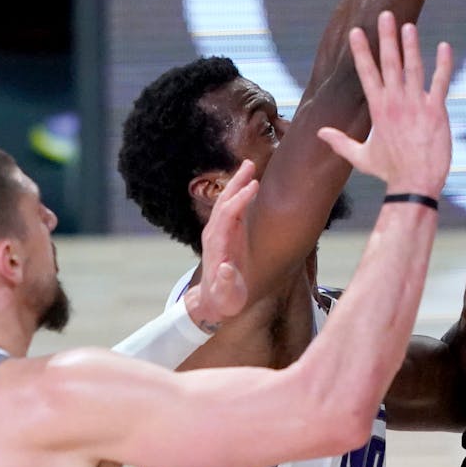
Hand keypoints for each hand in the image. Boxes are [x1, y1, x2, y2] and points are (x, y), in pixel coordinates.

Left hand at [186, 159, 258, 329]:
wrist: (212, 301)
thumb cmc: (224, 300)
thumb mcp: (226, 296)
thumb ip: (226, 283)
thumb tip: (226, 269)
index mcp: (217, 246)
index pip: (228, 216)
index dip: (240, 200)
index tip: (254, 185)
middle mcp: (214, 234)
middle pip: (224, 202)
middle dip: (236, 183)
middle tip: (251, 164)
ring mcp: (218, 232)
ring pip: (226, 202)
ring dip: (237, 183)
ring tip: (250, 166)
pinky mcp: (224, 233)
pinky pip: (230, 208)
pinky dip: (238, 193)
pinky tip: (247, 183)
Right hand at [318, 11, 453, 195]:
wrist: (415, 185)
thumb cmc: (390, 172)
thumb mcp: (361, 157)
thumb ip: (340, 142)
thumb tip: (320, 133)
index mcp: (378, 110)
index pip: (367, 73)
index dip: (362, 51)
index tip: (357, 32)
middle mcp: (395, 103)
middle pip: (389, 63)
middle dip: (386, 38)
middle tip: (385, 15)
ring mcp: (416, 105)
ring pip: (413, 68)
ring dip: (411, 45)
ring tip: (409, 25)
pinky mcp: (436, 111)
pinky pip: (441, 82)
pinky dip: (444, 64)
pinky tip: (445, 47)